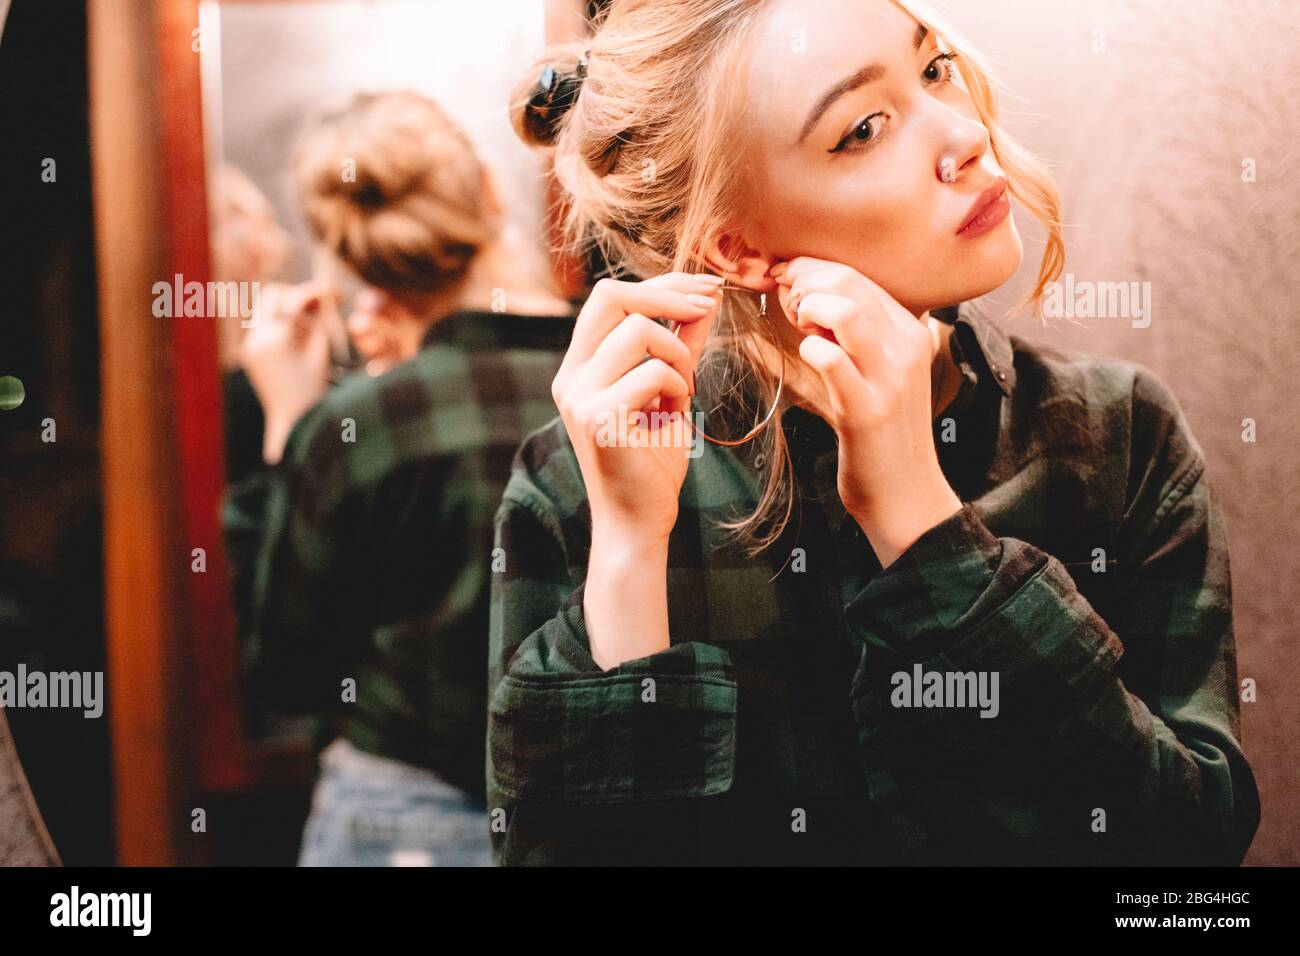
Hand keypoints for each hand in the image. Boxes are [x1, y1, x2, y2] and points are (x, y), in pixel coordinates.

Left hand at [241, 281, 334, 463]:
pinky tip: (300, 341)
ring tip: (312, 330)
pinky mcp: (249, 352)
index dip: (316, 292)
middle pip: (273, 294)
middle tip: (321, 306)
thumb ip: (321, 319)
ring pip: (266, 307)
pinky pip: (264, 325)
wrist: (293, 421)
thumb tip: (324, 293)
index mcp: (275, 341)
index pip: (294, 300)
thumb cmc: (313, 390)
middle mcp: (256, 340)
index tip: (337, 293)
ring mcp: (249, 345)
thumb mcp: (321, 352)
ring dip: (290, 309)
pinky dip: (282, 324)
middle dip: (298, 296)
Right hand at [551, 272, 722, 544]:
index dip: (660, 285)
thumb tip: (706, 298)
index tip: (705, 290)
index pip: (609, 297)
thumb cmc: (652, 459)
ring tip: (684, 388)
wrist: (639, 519)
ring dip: (677, 354)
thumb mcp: (671, 389)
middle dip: (667, 295)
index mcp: (580, 366)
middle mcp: (571, 376)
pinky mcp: (598, 418)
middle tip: (705, 308)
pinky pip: (651, 373)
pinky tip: (675, 412)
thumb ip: (683, 344)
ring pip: (638, 332)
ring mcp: (579, 396)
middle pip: (610, 296)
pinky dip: (677, 386)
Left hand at [769, 256, 961, 566]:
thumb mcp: (878, 372)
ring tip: (799, 329)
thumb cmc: (880, 432)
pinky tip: (807, 356)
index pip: (860, 276)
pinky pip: (833, 360)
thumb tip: (801, 295)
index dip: (813, 270)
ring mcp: (890, 378)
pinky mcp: (867, 410)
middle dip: (805, 284)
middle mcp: (907, 347)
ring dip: (808, 309)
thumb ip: (853, 335)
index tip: (787, 282)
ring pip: (846, 311)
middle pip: (850, 283)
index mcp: (911, 331)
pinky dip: (811, 350)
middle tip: (787, 306)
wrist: (906, 493)